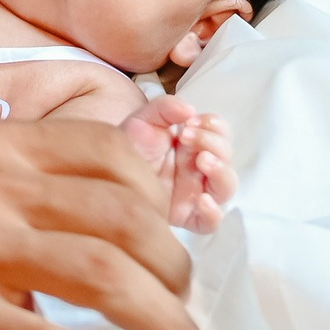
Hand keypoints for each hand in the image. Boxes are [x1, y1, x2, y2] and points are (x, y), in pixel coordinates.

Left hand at [120, 96, 236, 232]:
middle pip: (226, 156)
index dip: (213, 125)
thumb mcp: (142, 120)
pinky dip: (213, 213)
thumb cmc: (128, 147)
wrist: (104, 175)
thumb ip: (165, 108)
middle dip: (212, 142)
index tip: (190, 122)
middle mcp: (199, 168)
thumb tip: (190, 110)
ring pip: (226, 187)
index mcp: (193, 144)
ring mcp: (195, 192)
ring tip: (202, 160)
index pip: (220, 132)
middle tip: (186, 136)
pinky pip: (211, 222)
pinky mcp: (187, 217)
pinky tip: (201, 200)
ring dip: (220, 171)